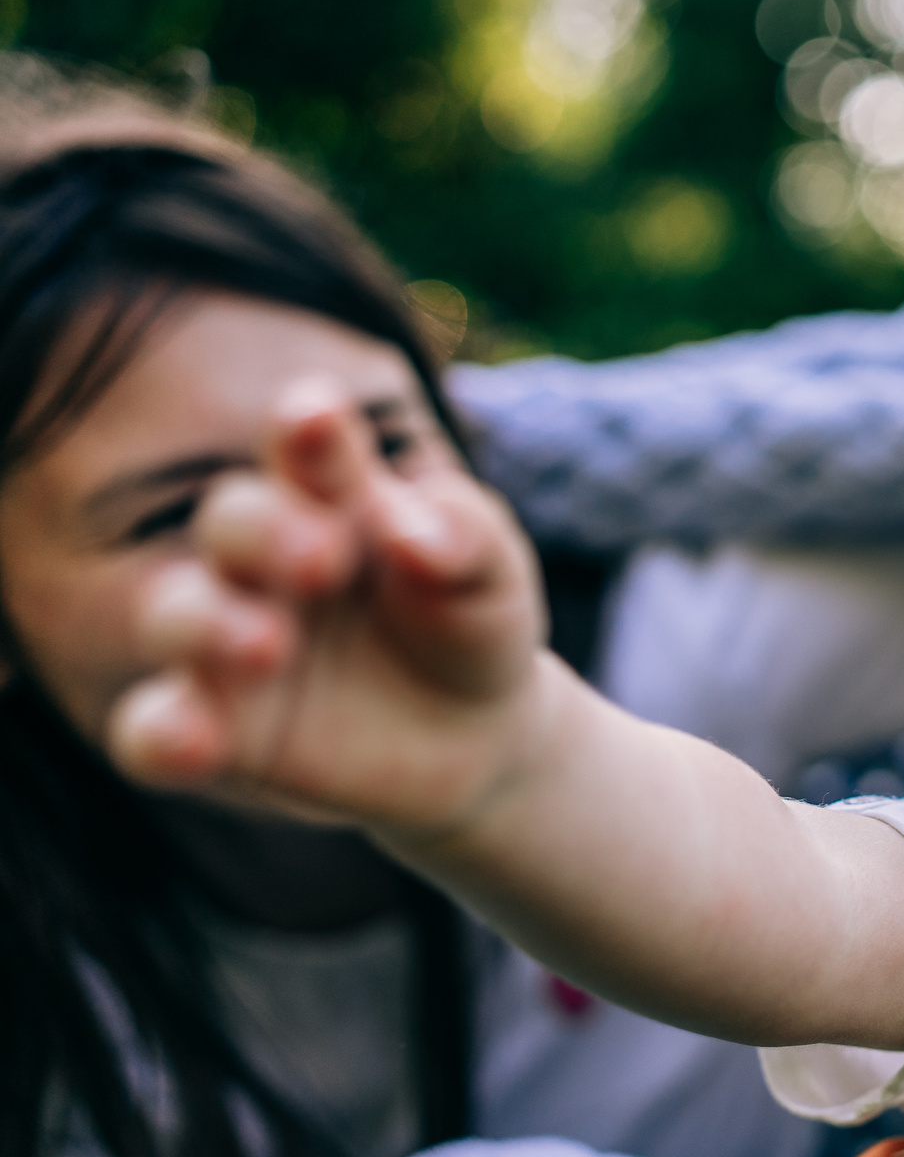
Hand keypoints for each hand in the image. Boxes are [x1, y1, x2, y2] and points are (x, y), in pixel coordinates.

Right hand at [105, 375, 549, 834]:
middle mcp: (265, 561)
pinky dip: (161, 735)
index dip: (307, 429)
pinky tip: (188, 742)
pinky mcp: (219, 730)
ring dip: (205, 624)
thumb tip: (409, 529)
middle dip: (261, 530)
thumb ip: (465, 537)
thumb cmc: (474, 621)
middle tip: (321, 561)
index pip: (310, 450)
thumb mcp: (495, 576)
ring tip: (267, 647)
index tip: (316, 415)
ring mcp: (231, 643)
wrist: (476, 733)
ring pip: (177, 615)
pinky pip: (155, 730)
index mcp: (335, 498)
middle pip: (234, 522)